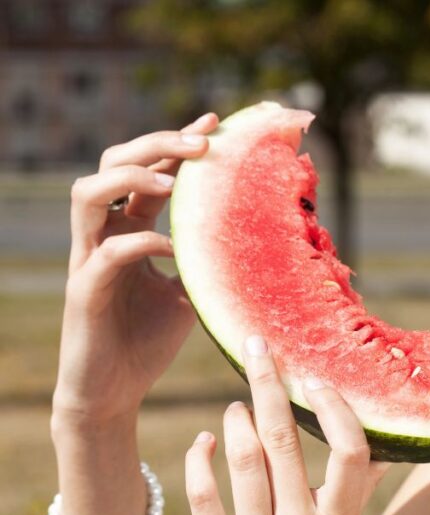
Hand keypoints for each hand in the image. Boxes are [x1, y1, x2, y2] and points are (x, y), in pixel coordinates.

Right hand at [55, 113, 218, 422]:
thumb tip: (258, 243)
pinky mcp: (84, 292)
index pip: (150, 170)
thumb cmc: (148, 341)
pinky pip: (106, 254)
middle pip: (114, 163)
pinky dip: (141, 244)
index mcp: (131, 230)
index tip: (216, 121)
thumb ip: (210, 263)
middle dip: (157, 144)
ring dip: (132, 179)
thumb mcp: (192, 294)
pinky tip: (172, 249)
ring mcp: (89, 260)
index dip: (178, 142)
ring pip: (88, 194)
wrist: (114, 393)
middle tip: (202, 141)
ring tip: (172, 182)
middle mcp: (104, 235)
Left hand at [186, 335, 390, 514]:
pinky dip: (201, 460)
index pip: (350, 451)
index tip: (315, 382)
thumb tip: (392, 440)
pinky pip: (204, 497)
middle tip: (257, 350)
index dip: (334, 410)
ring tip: (236, 406)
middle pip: (285, 442)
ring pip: (244, 461)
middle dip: (268, 387)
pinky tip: (204, 443)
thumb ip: (360, 489)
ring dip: (237, 421)